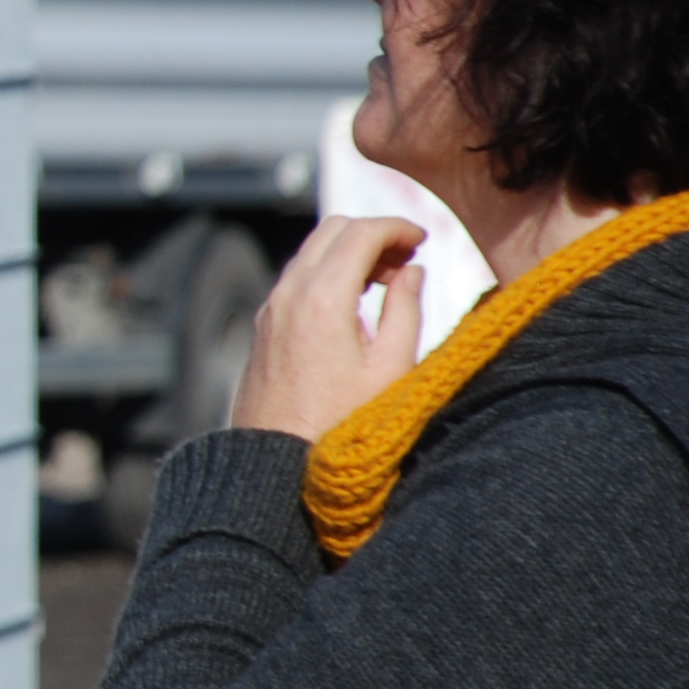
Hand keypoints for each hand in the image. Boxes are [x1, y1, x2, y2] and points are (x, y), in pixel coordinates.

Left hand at [228, 214, 427, 440]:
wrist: (276, 461)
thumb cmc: (341, 424)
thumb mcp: (392, 368)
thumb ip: (407, 310)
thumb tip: (412, 271)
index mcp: (322, 298)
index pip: (361, 232)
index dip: (398, 227)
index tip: (424, 239)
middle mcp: (288, 294)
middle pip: (332, 230)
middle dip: (373, 233)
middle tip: (408, 258)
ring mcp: (270, 308)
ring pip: (311, 252)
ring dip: (350, 252)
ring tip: (389, 280)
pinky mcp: (264, 326)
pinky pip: (297, 278)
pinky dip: (328, 272)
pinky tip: (356, 301)